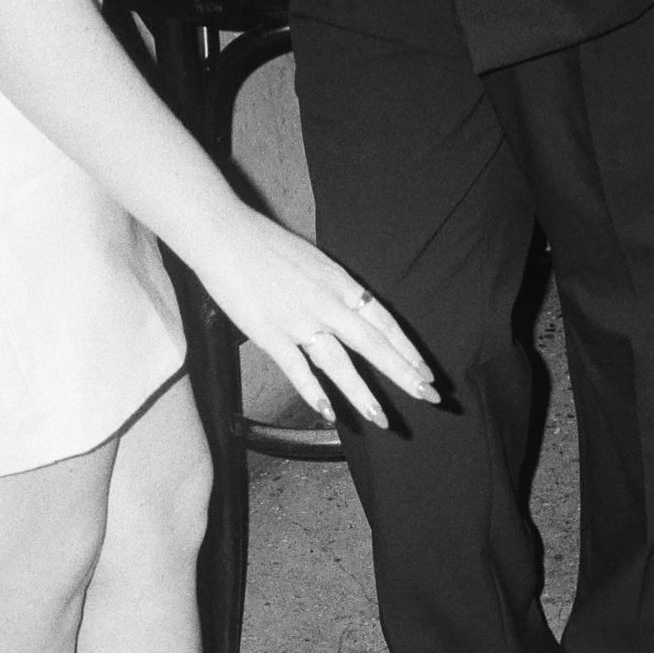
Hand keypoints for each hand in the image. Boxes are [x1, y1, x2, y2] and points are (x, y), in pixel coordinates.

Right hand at [186, 204, 439, 429]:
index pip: (384, 321)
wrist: (223, 233)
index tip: (426, 373)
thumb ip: (331, 290)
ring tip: (382, 419)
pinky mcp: (270, 334)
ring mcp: (298, 320)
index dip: (407, 350)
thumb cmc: (264, 245)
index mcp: (339, 283)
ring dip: (362, 393)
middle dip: (404, 373)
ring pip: (339, 363)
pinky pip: (297, 369)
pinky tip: (330, 413)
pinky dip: (313, 392)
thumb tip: (348, 313)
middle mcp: (326, 302)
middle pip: (374, 343)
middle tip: (430, 398)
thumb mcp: (312, 263)